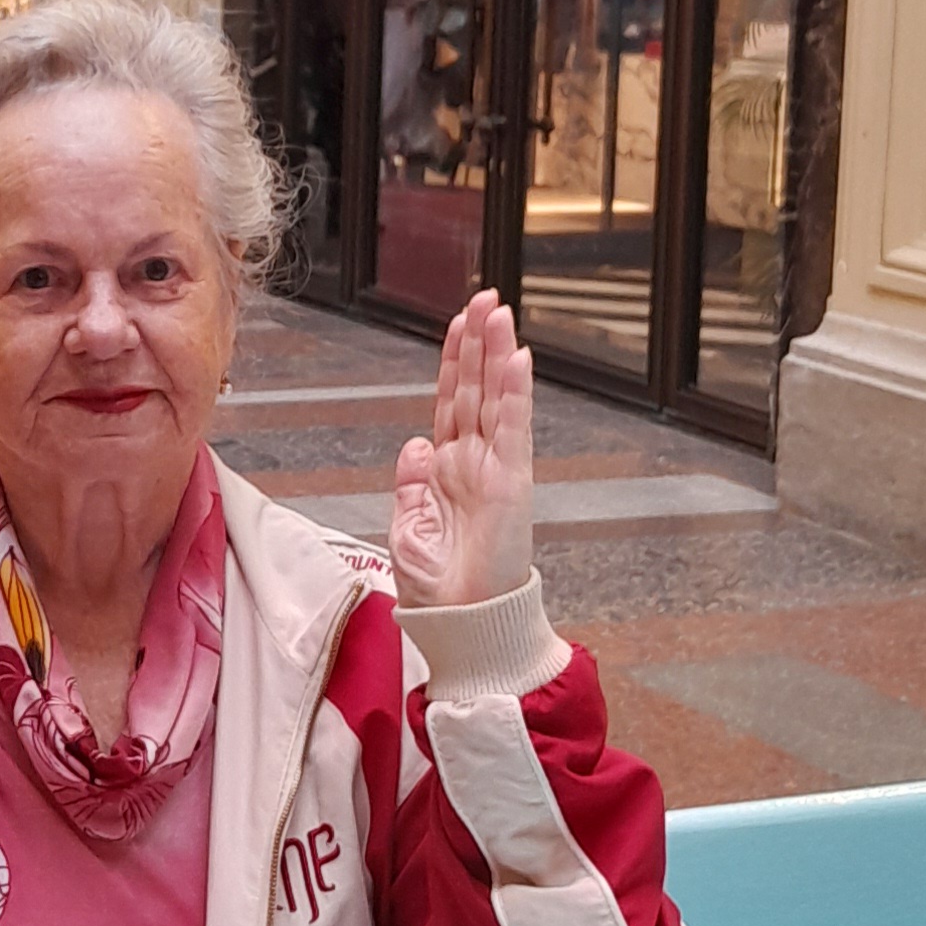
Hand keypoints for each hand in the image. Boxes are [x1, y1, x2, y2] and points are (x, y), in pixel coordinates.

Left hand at [389, 287, 533, 607]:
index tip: (458, 325)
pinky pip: (513, 428)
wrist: (461, 628)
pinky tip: (517, 357)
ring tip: (498, 310)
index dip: (454, 363)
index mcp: (446, 472)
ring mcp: (495, 470)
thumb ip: (411, 484)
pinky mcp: (512, 483)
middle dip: (478, 342)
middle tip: (483, 297)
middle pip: (475, 389)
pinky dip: (515, 392)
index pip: (451, 404)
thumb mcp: (408, 530)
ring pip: (494, 398)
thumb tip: (417, 444)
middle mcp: (473, 463)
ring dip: (497, 353)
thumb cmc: (438, 591)